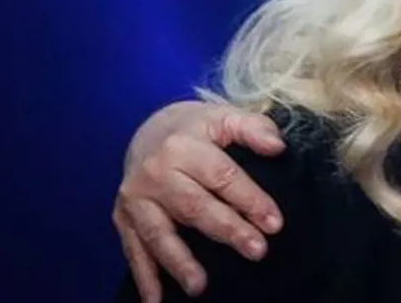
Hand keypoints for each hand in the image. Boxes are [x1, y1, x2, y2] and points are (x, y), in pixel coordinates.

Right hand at [113, 100, 285, 302]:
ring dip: (180, 262)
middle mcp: (156, 173)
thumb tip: (277, 146)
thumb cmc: (197, 128)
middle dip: (227, 231)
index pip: (223, 177)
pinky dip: (144, 277)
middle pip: (194, 207)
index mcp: (184, 147)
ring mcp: (136, 198)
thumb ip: (253, 128)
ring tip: (200, 286)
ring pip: (160, 233)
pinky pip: (133, 250)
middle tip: (256, 251)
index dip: (250, 200)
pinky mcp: (123, 217)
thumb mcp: (225, 116)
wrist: (150, 130)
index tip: (275, 223)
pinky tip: (155, 301)